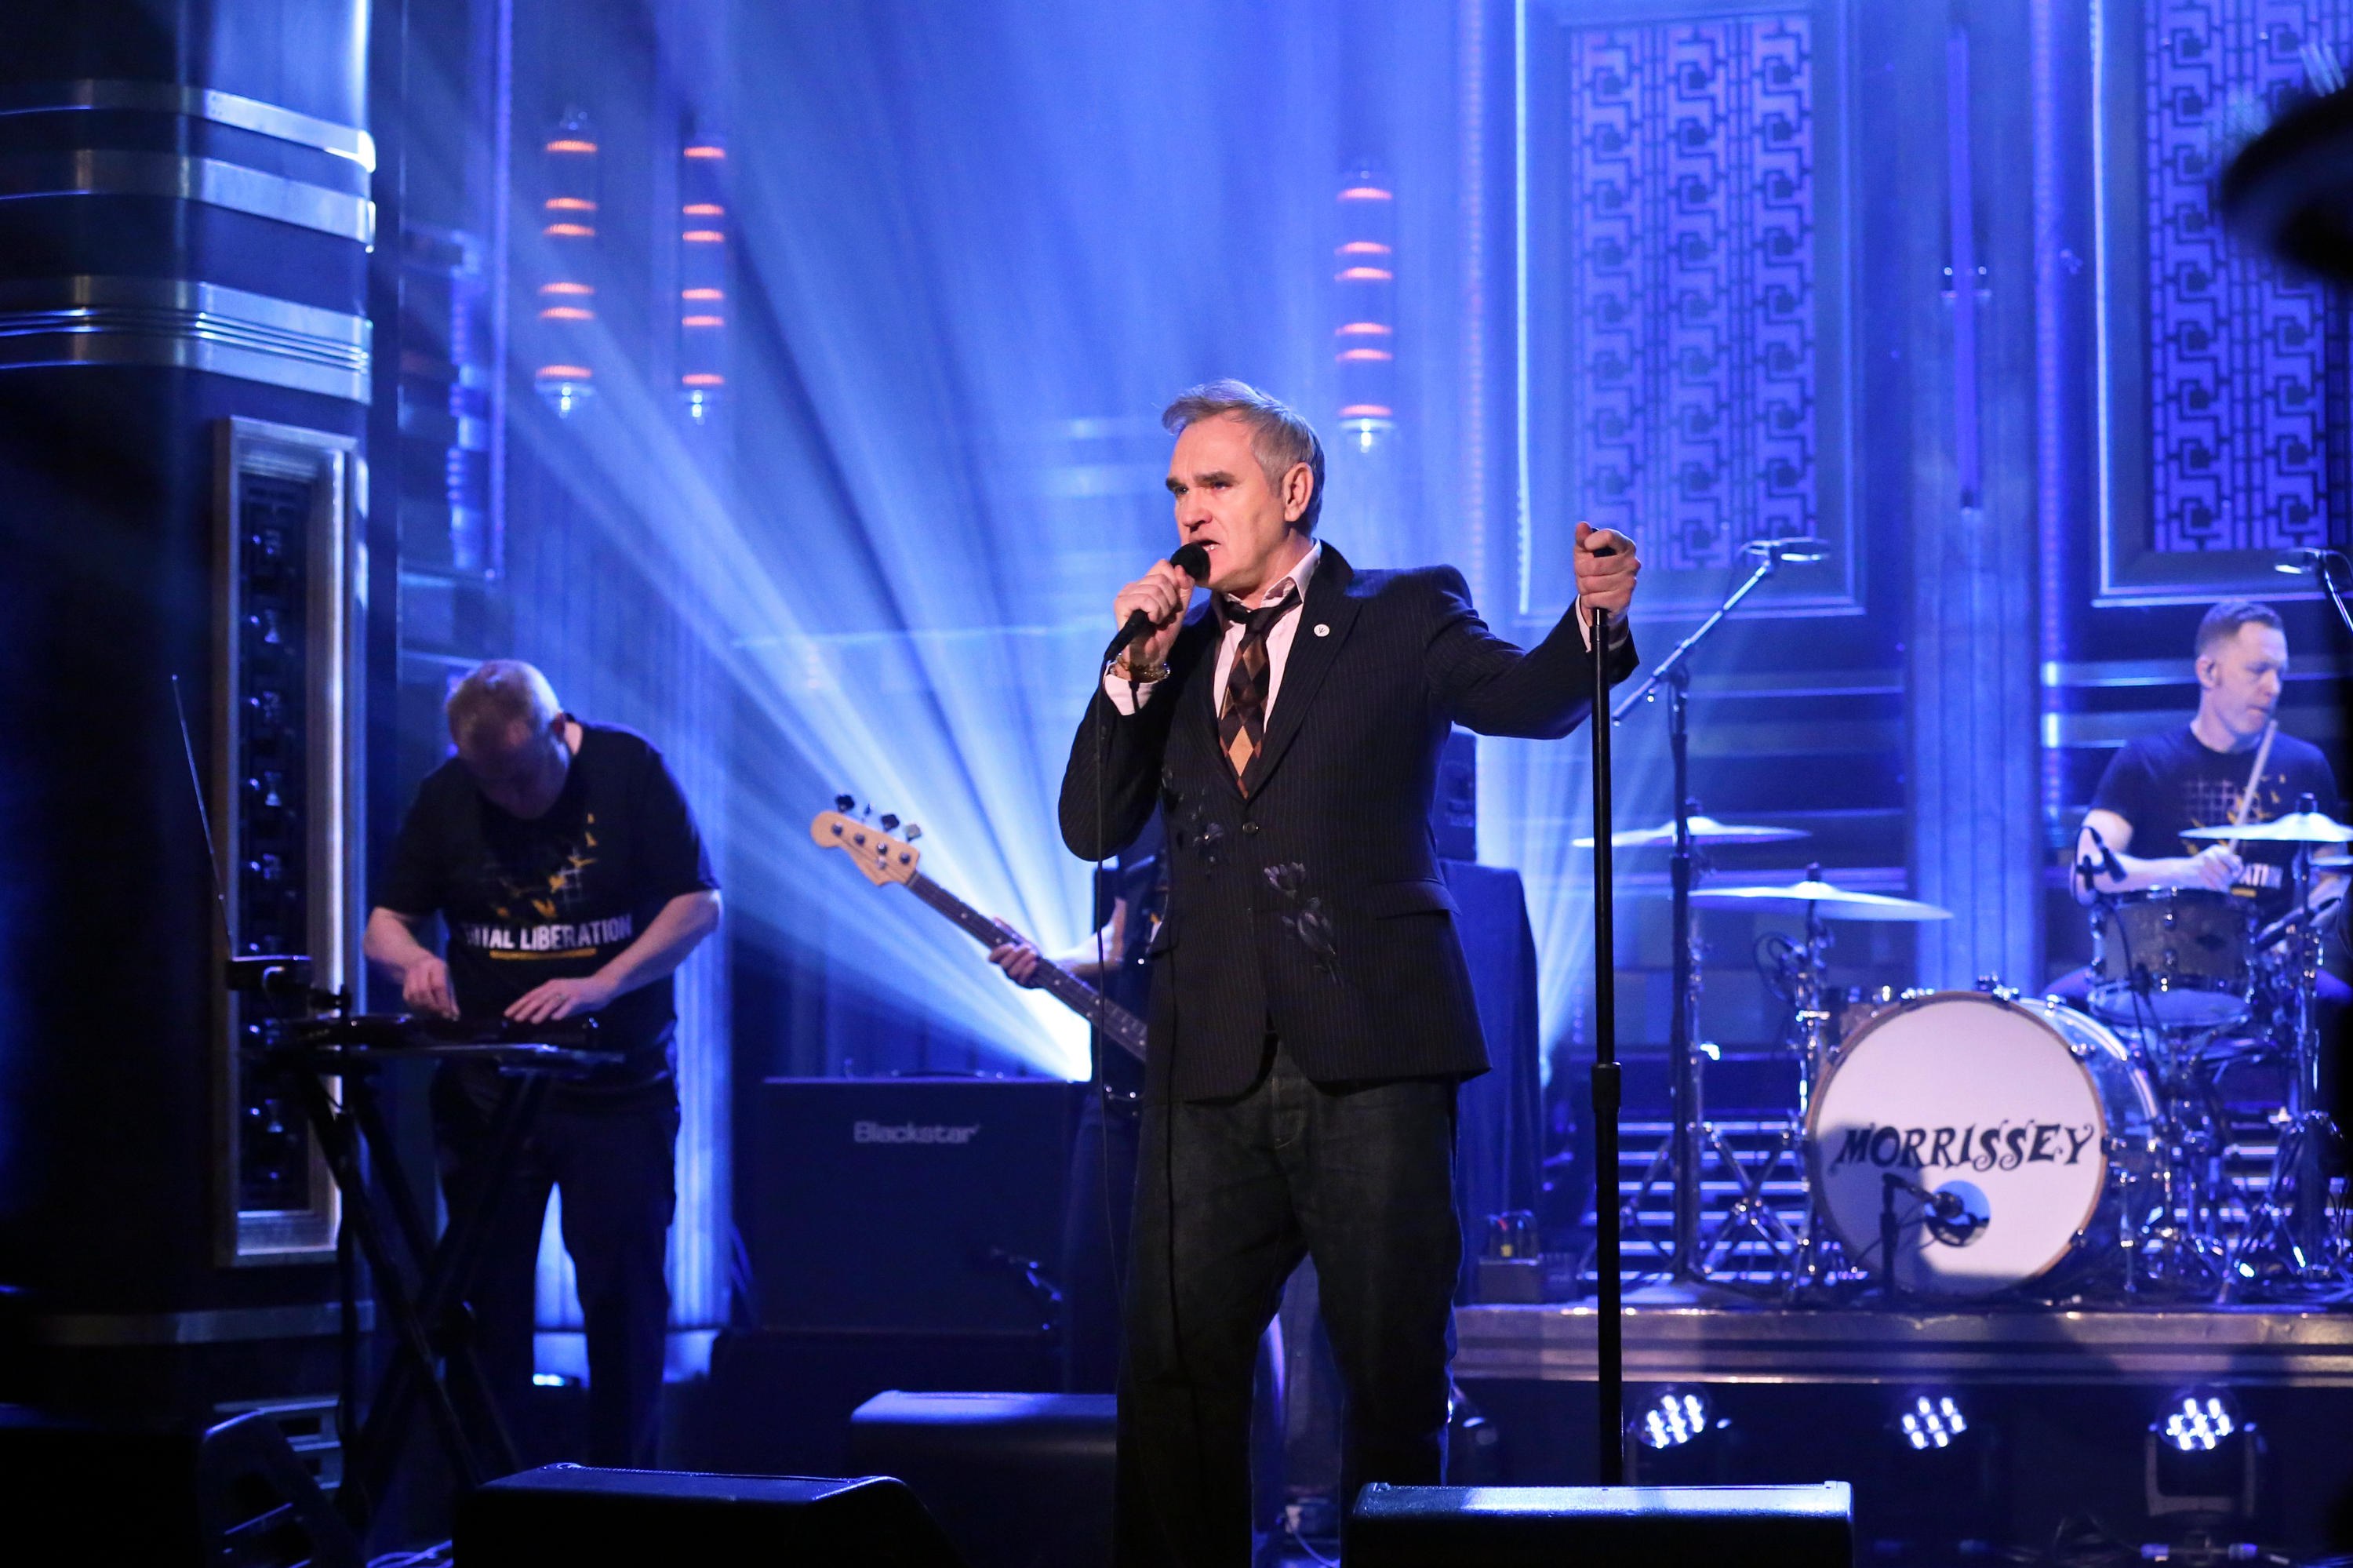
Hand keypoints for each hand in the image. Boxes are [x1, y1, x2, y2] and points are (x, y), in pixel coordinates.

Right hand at [400, 955, 457, 1018]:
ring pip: (414, 995)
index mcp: (435, 965)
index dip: (442, 1000)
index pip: (438, 985)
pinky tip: (423, 1009)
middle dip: (432, 1005)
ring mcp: (410, 975)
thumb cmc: (437, 972)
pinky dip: (416, 1006)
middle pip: (424, 990)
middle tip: (440, 1014)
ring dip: (423, 1007)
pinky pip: (408, 997)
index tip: (447, 1012)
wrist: (417, 961)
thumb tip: (455, 1014)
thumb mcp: (447, 978)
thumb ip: (450, 996)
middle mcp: (421, 969)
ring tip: (433, 1012)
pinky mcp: (404, 983)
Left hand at [505, 973, 619, 1022]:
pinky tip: (555, 1019)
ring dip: (541, 1012)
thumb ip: (550, 1006)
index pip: (531, 995)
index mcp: (551, 985)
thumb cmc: (582, 994)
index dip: (519, 1004)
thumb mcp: (562, 999)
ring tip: (532, 1021)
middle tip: (515, 1019)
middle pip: (538, 998)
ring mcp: (569, 991)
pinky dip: (561, 1012)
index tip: (508, 1013)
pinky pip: (569, 1005)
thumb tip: (532, 1016)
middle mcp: (558, 986)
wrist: (603, 986)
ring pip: (552, 1002)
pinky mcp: (579, 996)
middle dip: (526, 1009)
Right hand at [987, 920, 1045, 987]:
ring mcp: (1015, 979)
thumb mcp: (1021, 938)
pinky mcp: (1024, 985)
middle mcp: (1007, 970)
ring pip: (1012, 972)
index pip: (991, 959)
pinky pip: (1022, 979)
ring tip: (1033, 953)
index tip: (1010, 945)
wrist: (1050, 964)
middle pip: (1003, 965)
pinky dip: (1028, 969)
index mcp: (1003, 959)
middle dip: (1015, 955)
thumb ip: (1009, 929)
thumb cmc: (1032, 951)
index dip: (997, 953)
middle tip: (1027, 947)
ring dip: (1023, 961)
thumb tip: (994, 916)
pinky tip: (1035, 963)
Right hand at [1110, 559, 1198, 670]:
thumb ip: (1185, 587)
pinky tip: (1150, 621)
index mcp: (1146, 582)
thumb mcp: (1180, 606)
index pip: (1163, 565)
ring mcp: (1125, 594)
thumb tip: (1180, 568)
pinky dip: (1154, 612)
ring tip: (1156, 620)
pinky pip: (1146, 599)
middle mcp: (1133, 585)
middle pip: (1162, 577)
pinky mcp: (1121, 604)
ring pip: (1155, 589)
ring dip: (1163, 609)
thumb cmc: (1163, 631)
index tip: (1172, 602)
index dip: (1174, 583)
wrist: (1152, 654)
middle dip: (1170, 599)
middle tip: (1163, 615)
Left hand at [1574, 522, 1639, 617]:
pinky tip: (1595, 597)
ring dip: (1583, 586)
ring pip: (1591, 583)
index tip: (1587, 546)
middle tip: (1584, 573)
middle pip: (1594, 565)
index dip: (1590, 542)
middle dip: (1581, 571)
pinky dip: (1588, 600)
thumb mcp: (1586, 552)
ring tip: (1590, 586)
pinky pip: (1593, 598)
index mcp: (1625, 545)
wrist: (1604, 598)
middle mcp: (1632, 562)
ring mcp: (1630, 582)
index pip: (1608, 536)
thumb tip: (1582, 525)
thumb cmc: (1594, 569)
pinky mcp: (1624, 599)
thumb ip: (1583, 538)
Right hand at [2181, 845, 2243, 890]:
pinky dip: (2215, 888)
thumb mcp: (2217, 860)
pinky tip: (2213, 887)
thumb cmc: (2204, 866)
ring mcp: (2203, 864)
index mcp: (2216, 850)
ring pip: (2221, 880)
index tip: (2236, 874)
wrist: (2182, 870)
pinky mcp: (2198, 874)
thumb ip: (2231, 862)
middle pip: (2227, 872)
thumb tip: (2240, 867)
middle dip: (2230, 879)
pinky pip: (2213, 885)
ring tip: (2223, 887)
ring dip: (2223, 885)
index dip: (2237, 869)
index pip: (2234, 861)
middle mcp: (2209, 855)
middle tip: (2228, 882)